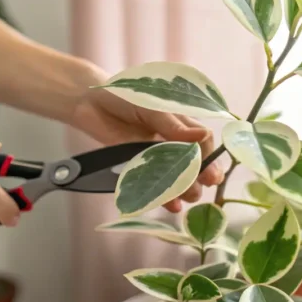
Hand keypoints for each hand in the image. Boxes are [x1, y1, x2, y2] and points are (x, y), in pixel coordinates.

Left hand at [70, 80, 225, 212]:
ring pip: (177, 177)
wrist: (90, 102)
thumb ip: (173, 124)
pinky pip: (155, 185)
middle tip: (205, 185)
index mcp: (180, 123)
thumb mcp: (151, 106)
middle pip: (193, 163)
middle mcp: (172, 141)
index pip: (202, 141)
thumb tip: (202, 136)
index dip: (208, 156)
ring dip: (186, 189)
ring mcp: (156, 157)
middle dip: (201, 176)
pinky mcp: (138, 168)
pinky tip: (173, 206)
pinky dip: (165, 198)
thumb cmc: (124, 95)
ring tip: (189, 197)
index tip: (211, 170)